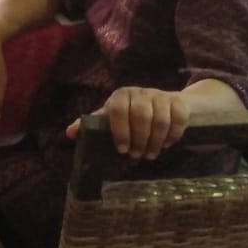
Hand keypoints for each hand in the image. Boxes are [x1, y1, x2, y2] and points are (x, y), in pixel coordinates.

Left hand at [66, 87, 189, 159]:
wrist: (166, 102)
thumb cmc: (132, 114)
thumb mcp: (112, 117)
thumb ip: (93, 125)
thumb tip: (69, 133)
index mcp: (120, 95)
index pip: (117, 109)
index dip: (119, 131)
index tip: (122, 150)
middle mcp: (140, 92)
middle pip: (140, 115)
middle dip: (139, 139)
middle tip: (137, 155)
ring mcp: (160, 95)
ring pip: (159, 119)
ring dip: (156, 141)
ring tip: (150, 154)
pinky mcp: (178, 102)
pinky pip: (178, 118)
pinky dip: (173, 134)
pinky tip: (167, 144)